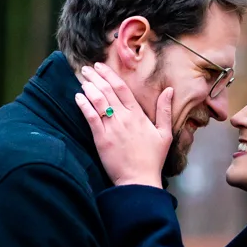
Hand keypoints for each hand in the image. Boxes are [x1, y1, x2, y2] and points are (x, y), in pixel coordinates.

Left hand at [74, 62, 173, 187]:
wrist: (139, 180)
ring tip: (82, 79)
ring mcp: (112, 128)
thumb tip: (169, 90)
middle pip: (107, 91)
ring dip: (89, 88)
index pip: (122, 88)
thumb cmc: (152, 159)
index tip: (101, 66)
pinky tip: (78, 97)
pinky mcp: (101, 139)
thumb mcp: (165, 134)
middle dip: (95, 77)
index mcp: (138, 115)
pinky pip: (91, 117)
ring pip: (98, 101)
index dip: (110, 75)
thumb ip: (164, 110)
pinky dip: (83, 105)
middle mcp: (124, 118)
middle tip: (87, 68)